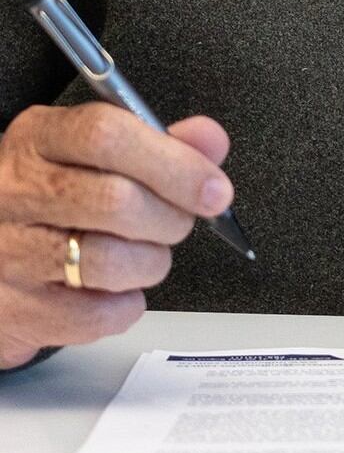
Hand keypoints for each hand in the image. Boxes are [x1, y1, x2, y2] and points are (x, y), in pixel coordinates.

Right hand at [0, 106, 232, 369]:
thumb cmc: (57, 196)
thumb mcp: (98, 153)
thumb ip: (162, 143)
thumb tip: (210, 141)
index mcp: (40, 139)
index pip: (107, 137)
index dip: (175, 165)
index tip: (214, 190)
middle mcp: (14, 191)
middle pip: (116, 201)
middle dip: (170, 219)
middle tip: (175, 223)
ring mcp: (8, 251)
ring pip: (109, 261)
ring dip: (150, 263)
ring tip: (143, 255)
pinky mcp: (14, 308)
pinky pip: (95, 315)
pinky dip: (124, 306)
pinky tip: (114, 289)